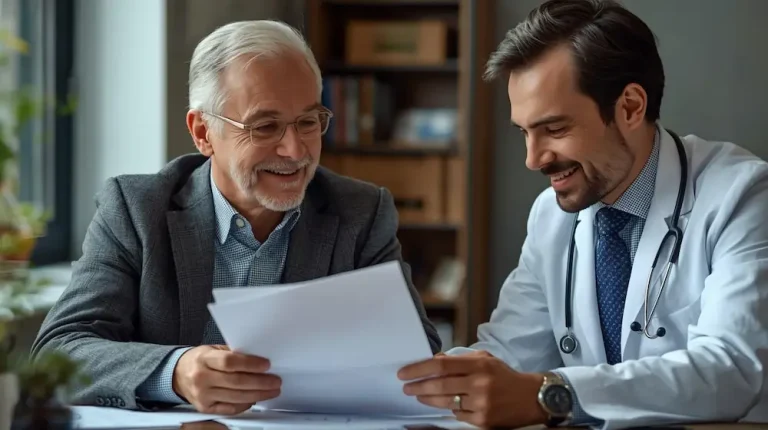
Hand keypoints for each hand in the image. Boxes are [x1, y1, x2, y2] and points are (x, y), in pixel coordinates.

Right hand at [173, 345, 280, 414]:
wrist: (178, 374)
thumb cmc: (200, 360)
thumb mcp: (213, 350)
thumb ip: (233, 353)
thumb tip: (258, 359)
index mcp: (204, 359)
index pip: (230, 362)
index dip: (250, 364)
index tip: (266, 365)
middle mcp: (201, 378)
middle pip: (236, 382)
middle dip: (260, 382)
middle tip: (275, 381)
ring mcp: (203, 395)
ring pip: (236, 397)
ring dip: (258, 395)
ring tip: (272, 391)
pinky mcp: (205, 408)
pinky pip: (230, 409)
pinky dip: (246, 405)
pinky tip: (256, 399)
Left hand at [398, 351, 545, 427]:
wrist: (532, 397)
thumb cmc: (505, 376)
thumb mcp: (485, 360)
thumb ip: (460, 360)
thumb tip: (434, 362)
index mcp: (479, 365)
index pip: (441, 365)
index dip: (419, 368)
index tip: (405, 372)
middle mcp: (480, 383)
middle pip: (439, 384)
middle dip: (418, 386)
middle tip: (406, 387)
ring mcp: (482, 403)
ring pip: (446, 402)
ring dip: (428, 399)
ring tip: (418, 395)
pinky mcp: (483, 420)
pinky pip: (458, 415)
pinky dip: (450, 410)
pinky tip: (446, 404)